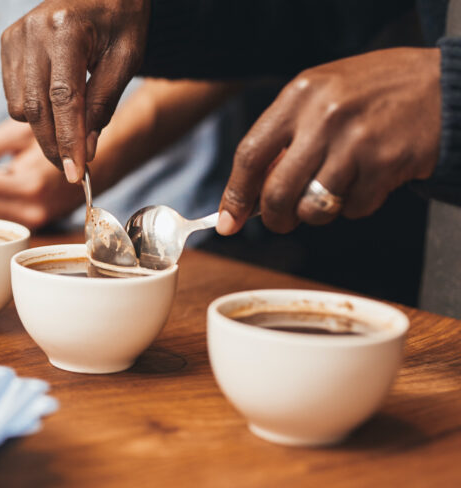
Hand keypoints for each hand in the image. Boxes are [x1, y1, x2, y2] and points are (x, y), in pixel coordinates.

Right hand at [1, 0, 149, 182]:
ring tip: (71, 128)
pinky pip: (13, 96)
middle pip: (36, 107)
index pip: (64, 97)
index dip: (69, 139)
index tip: (76, 172)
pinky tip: (55, 104)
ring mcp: (15, 36)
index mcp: (66, 29)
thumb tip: (85, 152)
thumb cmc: (120, 19)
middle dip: (54, 144)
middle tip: (72, 169)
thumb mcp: (126, 59)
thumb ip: (103, 104)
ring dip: (44, 129)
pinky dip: (33, 110)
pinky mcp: (7, 44)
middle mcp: (33, 30)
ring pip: (21, 106)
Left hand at [218, 48, 440, 234]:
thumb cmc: (372, 93)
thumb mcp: (320, 95)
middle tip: (282, 220)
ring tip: (334, 188)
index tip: (228, 222)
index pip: (249, 154)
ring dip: (318, 212)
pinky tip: (368, 179)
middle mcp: (324, 117)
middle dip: (275, 218)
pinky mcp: (385, 164)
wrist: (441, 85)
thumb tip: (251, 190)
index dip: (235, 195)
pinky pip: (353, 209)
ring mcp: (355, 141)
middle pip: (276, 192)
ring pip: (313, 208)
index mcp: (299, 95)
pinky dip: (356, 205)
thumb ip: (285, 135)